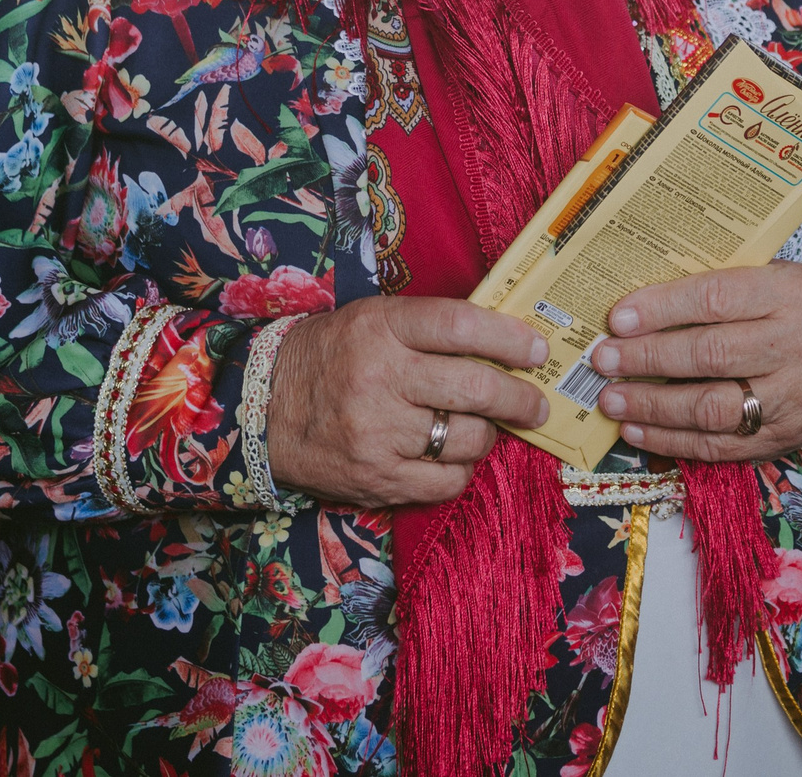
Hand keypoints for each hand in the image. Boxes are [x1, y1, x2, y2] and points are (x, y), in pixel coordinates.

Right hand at [263, 296, 549, 507]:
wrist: (263, 408)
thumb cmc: (331, 356)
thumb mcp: (372, 320)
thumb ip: (431, 329)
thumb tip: (507, 344)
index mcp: (381, 328)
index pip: (462, 326)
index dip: (510, 339)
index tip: (538, 350)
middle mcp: (380, 378)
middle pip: (475, 388)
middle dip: (520, 398)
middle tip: (536, 403)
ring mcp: (378, 434)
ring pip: (467, 438)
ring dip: (489, 434)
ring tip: (485, 427)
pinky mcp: (376, 479)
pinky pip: (445, 481)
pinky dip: (462, 469)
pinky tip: (456, 456)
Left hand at [591, 262, 801, 461]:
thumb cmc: (794, 307)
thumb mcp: (770, 278)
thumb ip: (716, 290)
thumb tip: (638, 308)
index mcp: (788, 295)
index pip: (716, 299)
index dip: (662, 308)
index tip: (618, 318)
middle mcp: (794, 347)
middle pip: (710, 355)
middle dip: (648, 360)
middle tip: (604, 360)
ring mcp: (791, 398)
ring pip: (713, 408)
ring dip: (653, 406)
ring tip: (612, 399)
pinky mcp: (783, 437)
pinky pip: (721, 446)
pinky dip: (672, 441)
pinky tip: (637, 429)